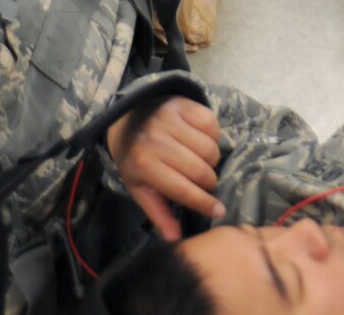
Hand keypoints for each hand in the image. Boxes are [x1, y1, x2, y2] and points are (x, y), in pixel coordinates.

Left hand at [107, 97, 224, 239]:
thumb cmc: (134, 159)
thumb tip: (175, 239)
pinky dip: (213, 135)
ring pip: (210, 148)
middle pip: (200, 169)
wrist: (125, 120)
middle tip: (204, 182)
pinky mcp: (182, 104)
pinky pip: (212, 123)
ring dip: (212, 159)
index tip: (219, 211)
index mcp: (144, 166)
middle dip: (209, 181)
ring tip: (201, 161)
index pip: (183, 190)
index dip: (204, 202)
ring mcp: (170, 119)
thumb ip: (158, 213)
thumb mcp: (140, 188)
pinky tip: (202, 141)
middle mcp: (157, 141)